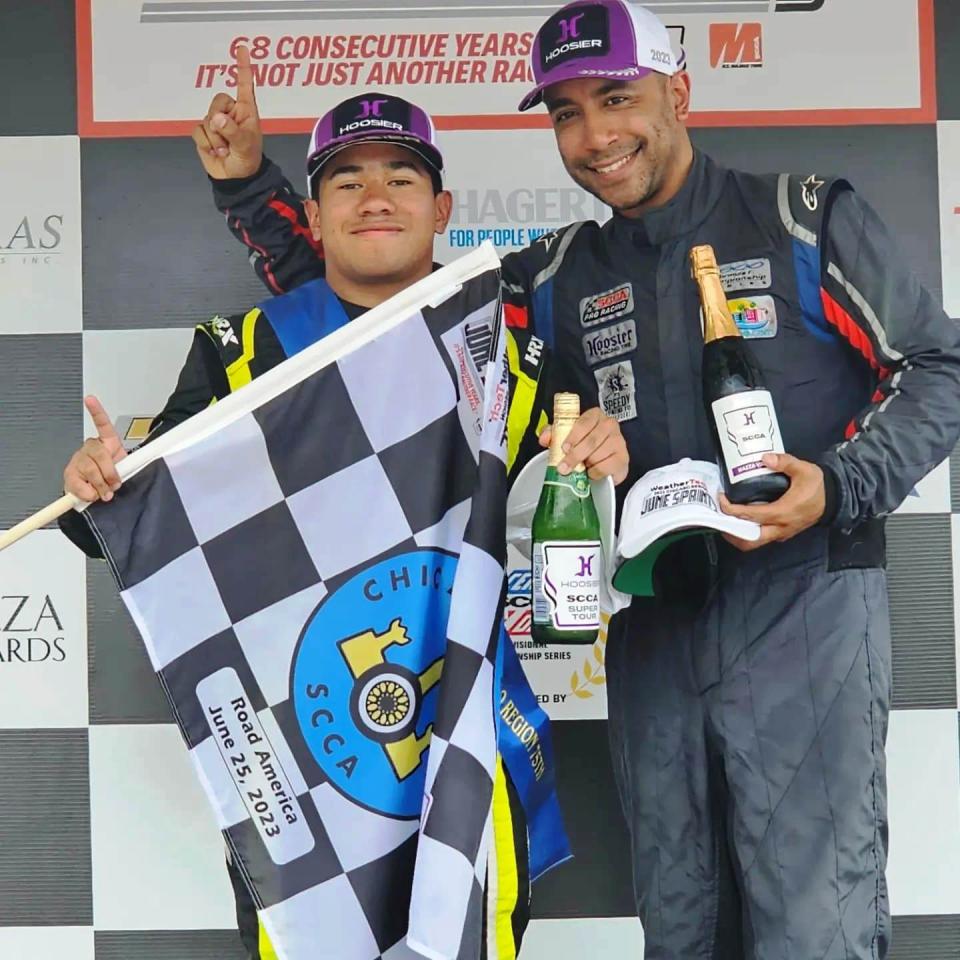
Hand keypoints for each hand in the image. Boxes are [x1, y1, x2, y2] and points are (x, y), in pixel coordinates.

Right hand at [63, 396, 127, 501]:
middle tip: (114, 486)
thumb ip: (126, 469)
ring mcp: (78, 460)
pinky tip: (89, 493)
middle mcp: (90, 448)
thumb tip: (117, 480)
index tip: (90, 399)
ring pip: (89, 469)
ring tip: (104, 493)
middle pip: (99, 455)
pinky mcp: (69, 473)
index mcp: (107, 443)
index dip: (96, 411)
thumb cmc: (113, 477)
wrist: (98, 491)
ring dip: (99, 485)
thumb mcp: (126, 470)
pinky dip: (86, 492)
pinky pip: (76, 483)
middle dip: (109, 473)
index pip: (102, 424)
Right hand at [191, 45, 262, 179]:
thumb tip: (216, 119)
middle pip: (217, 102)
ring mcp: (216, 122)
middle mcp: (230, 112)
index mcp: (246, 111)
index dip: (243, 67)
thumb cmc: (247, 160)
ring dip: (215, 139)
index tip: (242, 47)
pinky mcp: (204, 132)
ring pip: (207, 119)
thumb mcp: (245, 146)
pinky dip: (206, 144)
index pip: (244, 85)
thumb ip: (232, 131)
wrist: (235, 179)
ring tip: (225, 150)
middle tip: (229, 141)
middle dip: (221, 123)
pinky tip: (215, 151)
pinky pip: (198, 131)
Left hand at [539, 407, 628, 483]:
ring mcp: (619, 441)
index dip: (573, 436)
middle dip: (575, 455)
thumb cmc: (583, 444)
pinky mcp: (623, 458)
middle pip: (592, 440)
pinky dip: (596, 472)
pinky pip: (607, 467)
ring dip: (585, 464)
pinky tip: (591, 472)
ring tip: (580, 467)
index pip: (584, 421)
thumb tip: (544, 438)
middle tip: (564, 467)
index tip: (564, 448)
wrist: (601, 460)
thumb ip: (553, 433)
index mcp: (595, 415)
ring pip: (599, 454)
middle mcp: (609, 425)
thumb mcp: (565, 435)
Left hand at [718, 453, 824, 550]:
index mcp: (782, 513)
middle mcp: (780, 528)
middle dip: (730, 531)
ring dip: (738, 534)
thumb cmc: (818, 485)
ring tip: (726, 520)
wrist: (835, 498)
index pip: (750, 515)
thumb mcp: (803, 469)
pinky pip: (762, 538)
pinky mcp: (783, 533)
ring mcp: (782, 533)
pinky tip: (741, 519)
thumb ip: (784, 462)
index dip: (731, 509)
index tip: (721, 498)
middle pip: (749, 540)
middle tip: (719, 517)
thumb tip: (765, 458)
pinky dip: (748, 532)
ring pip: (755, 542)